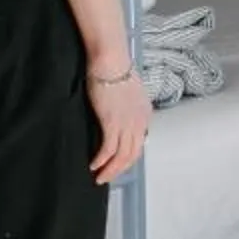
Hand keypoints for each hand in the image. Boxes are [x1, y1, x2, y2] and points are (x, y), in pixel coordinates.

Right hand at [87, 63, 151, 181]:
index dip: (128, 157)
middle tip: (107, 177)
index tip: (117, 164)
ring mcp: (127, 124)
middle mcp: (140, 122)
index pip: (139, 143)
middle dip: (120, 169)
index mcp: (145, 114)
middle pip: (133, 155)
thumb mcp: (127, 90)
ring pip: (122, 156)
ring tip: (99, 177)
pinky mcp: (112, 123)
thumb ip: (127, 105)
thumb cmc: (114, 69)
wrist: (110, 61)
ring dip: (110, 170)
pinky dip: (101, 160)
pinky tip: (93, 165)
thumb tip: (119, 112)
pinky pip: (108, 149)